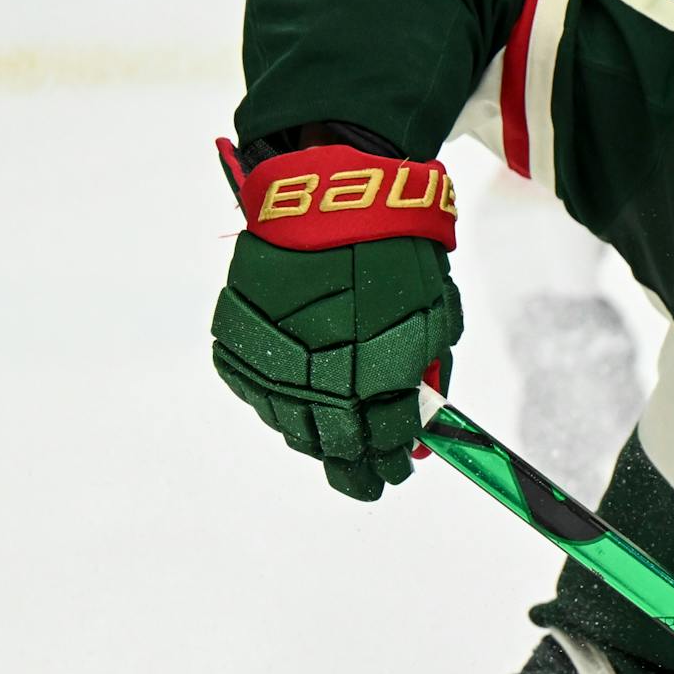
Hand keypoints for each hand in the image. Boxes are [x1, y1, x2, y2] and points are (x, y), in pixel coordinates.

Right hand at [209, 139, 463, 500]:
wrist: (329, 197)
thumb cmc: (395, 251)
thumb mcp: (435, 314)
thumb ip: (429, 377)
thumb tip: (423, 430)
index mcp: (375, 380)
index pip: (382, 445)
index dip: (392, 464)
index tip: (397, 470)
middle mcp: (318, 384)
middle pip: (334, 448)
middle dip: (356, 468)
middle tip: (370, 477)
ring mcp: (271, 369)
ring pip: (293, 428)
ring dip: (317, 436)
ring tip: (336, 434)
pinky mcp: (238, 349)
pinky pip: (259, 395)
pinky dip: (280, 401)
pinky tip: (300, 395)